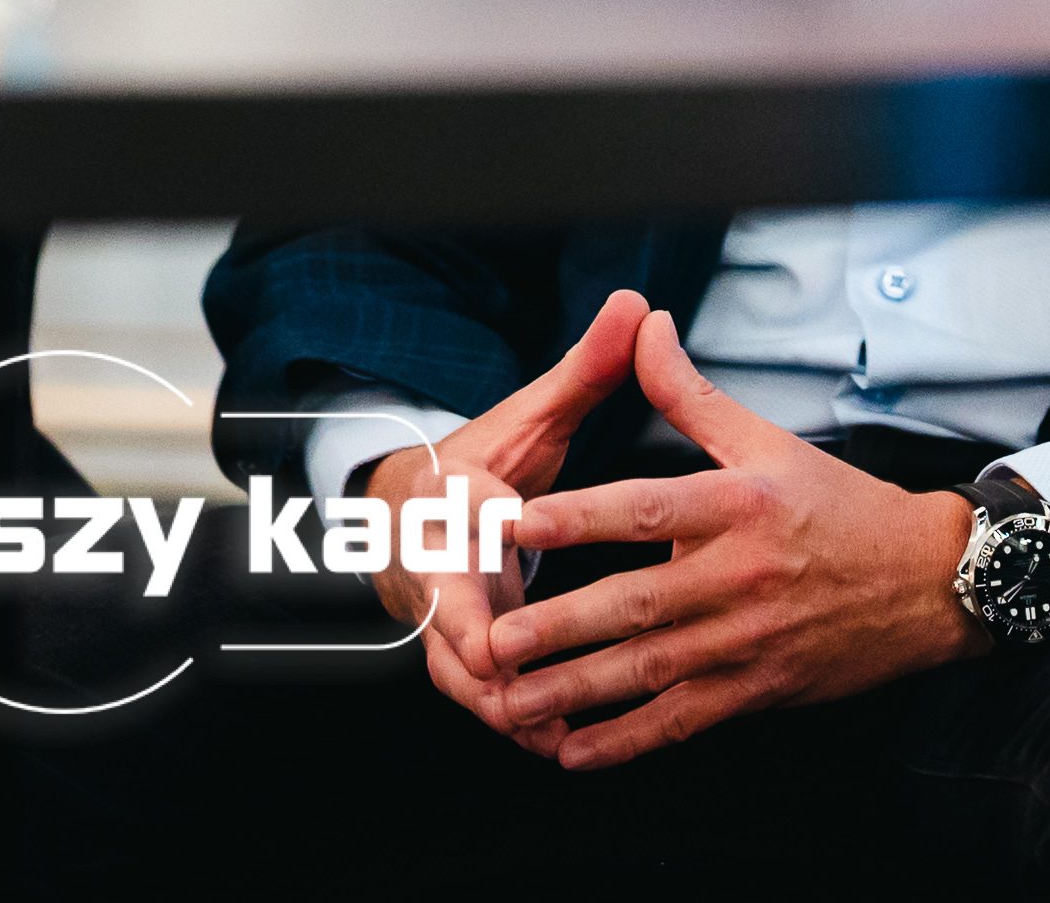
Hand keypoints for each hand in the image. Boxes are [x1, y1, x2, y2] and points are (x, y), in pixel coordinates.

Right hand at [367, 283, 650, 749]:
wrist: (412, 516)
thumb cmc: (485, 466)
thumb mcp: (530, 417)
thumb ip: (586, 369)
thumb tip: (638, 305)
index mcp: (451, 492)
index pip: (461, 506)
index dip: (485, 518)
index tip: (513, 534)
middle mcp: (434, 558)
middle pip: (446, 607)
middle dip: (481, 639)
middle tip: (525, 671)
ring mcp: (439, 614)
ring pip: (459, 668)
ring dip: (502, 696)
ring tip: (555, 726)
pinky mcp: (454, 654)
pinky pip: (479, 695)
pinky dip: (515, 720)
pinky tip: (562, 746)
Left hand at [489, 305, 986, 770]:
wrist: (927, 579)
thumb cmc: (842, 505)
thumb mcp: (769, 441)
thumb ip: (691, 393)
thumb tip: (645, 326)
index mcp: (740, 505)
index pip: (649, 507)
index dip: (582, 516)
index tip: (519, 522)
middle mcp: (741, 574)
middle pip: (638, 602)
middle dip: (560, 625)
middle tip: (494, 641)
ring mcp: (748, 638)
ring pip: (650, 669)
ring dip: (576, 689)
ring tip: (511, 700)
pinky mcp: (757, 688)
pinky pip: (682, 719)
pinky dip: (627, 740)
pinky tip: (575, 751)